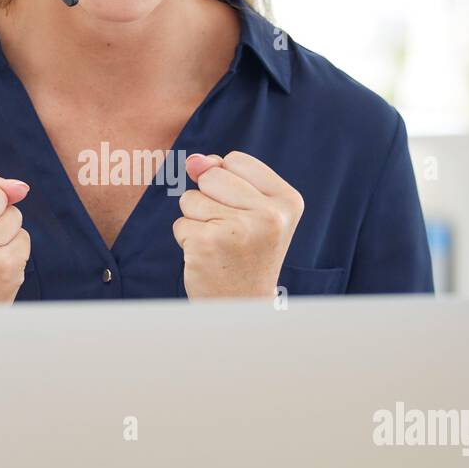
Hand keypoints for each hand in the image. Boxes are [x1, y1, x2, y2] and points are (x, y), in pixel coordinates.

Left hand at [172, 151, 303, 299]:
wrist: (242, 307)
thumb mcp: (248, 208)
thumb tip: (194, 161)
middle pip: (212, 175)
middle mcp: (269, 215)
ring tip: (220, 245)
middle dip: (209, 200)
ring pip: (191, 199)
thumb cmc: (245, 252)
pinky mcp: (207, 244)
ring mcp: (239, 230)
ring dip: (196, 220)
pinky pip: (180, 223)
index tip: (246, 215)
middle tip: (230, 233)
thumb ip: (223, 175)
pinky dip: (187, 239)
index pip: (235, 160)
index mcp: (287, 201)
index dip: (228, 184)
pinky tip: (208, 257)